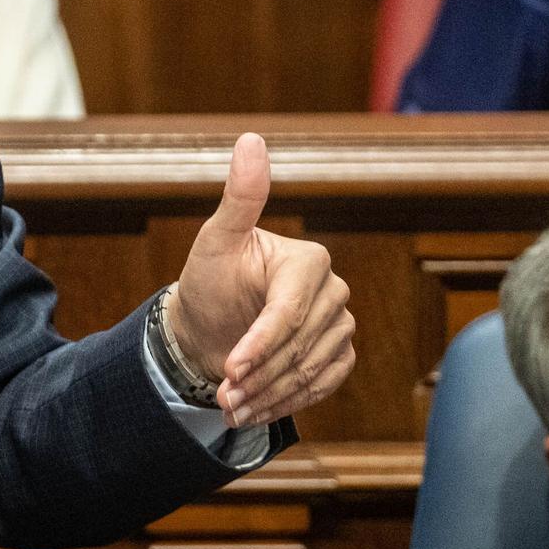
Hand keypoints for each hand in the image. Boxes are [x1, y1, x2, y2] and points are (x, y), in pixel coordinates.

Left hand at [168, 132, 354, 427]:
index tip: (230, 368)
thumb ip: (240, 198)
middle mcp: (332, 290)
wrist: (209, 326)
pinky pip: (326, 383)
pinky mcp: (339, 353)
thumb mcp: (215, 242)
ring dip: (270, 395)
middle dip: (258, 377)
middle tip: (222, 397)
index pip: (289, 311)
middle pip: (300, 346)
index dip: (261, 344)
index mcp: (308, 260)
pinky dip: (290, 401)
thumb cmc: (209, 282)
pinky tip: (258, 409)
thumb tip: (252, 139)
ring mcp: (339, 323)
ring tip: (231, 406)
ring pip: (313, 370)